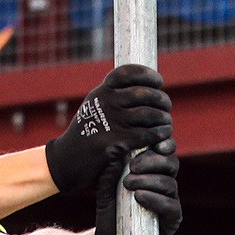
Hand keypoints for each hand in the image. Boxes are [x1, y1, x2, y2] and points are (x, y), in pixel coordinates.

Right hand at [45, 64, 171, 198]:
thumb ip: (113, 97)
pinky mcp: (115, 142)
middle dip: (161, 99)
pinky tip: (162, 136)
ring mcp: (110, 122)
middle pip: (143, 93)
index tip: (158, 81)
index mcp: (101, 92)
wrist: (67, 161)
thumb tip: (142, 87)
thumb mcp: (95, 107)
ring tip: (166, 122)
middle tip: (167, 105)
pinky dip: (159, 135)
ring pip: (148, 114)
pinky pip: (146, 135)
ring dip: (163, 118)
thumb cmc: (87, 134)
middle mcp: (105, 103)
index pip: (127, 73)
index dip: (147, 75)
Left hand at [96, 145, 181, 234]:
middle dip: (152, 161)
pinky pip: (171, 206)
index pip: (165, 152)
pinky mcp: (172, 221)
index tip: (153, 143)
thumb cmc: (111, 210)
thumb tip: (118, 150)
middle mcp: (166, 185)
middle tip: (132, 167)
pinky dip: (156, 199)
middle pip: (171, 164)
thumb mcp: (107, 188)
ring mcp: (171, 202)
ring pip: (170, 183)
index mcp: (155, 172)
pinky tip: (139, 197)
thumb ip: (112, 171)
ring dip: (149, 180)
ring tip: (128, 184)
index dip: (164, 144)